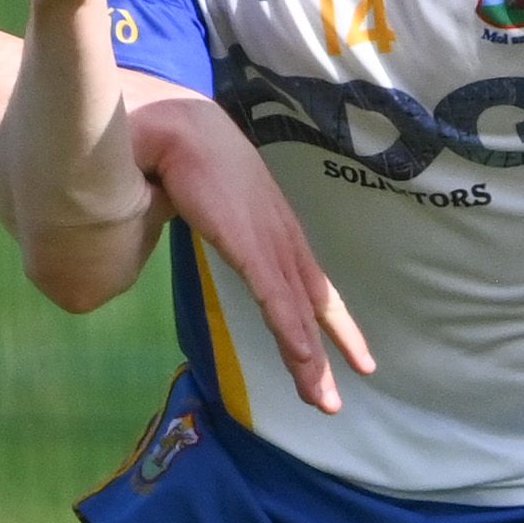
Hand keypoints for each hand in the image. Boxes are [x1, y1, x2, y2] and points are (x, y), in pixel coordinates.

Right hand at [126, 91, 375, 415]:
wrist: (175, 123)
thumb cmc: (182, 151)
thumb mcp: (202, 192)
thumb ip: (201, 210)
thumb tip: (176, 215)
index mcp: (271, 225)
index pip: (308, 280)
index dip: (329, 318)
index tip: (349, 352)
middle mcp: (280, 235)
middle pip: (312, 303)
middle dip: (331, 350)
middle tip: (342, 394)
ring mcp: (268, 240)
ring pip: (298, 312)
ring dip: (310, 360)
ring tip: (323, 400)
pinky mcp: (249, 245)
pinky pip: (275, 298)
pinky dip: (292, 331)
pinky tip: (305, 361)